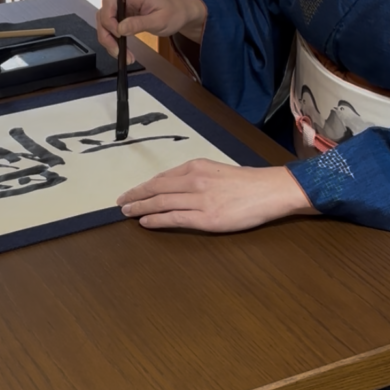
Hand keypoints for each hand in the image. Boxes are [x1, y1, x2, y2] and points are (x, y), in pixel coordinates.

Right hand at [96, 0, 206, 60]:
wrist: (180, 14)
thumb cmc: (174, 13)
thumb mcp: (159, 20)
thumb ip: (139, 23)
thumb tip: (120, 28)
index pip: (109, 3)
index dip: (109, 20)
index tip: (119, 35)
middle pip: (103, 15)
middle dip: (107, 35)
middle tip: (117, 51)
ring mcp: (122, 8)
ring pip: (105, 24)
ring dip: (110, 41)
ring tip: (124, 56)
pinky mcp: (123, 17)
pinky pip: (112, 29)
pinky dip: (115, 42)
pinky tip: (124, 52)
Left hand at [117, 158, 315, 230]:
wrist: (269, 191)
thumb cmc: (247, 183)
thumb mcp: (217, 171)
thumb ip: (196, 177)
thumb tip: (175, 187)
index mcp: (196, 167)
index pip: (162, 178)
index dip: (143, 186)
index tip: (131, 191)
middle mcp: (194, 180)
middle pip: (156, 189)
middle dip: (135, 196)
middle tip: (120, 203)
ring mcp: (199, 199)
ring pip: (161, 203)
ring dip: (140, 208)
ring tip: (127, 213)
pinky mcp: (206, 218)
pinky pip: (174, 219)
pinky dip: (156, 220)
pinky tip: (145, 222)